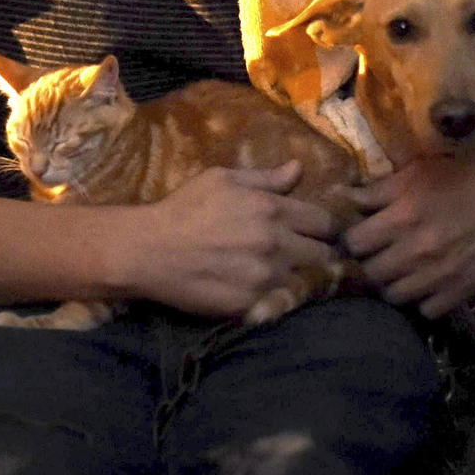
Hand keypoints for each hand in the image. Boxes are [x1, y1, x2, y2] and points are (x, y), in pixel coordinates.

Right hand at [120, 162, 342, 318]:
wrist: (148, 251)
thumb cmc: (183, 209)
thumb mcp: (221, 180)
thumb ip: (265, 178)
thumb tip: (299, 168)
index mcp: (271, 209)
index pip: (325, 222)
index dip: (323, 228)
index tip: (315, 233)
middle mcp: (275, 244)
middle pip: (323, 255)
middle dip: (318, 254)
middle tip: (306, 257)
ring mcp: (265, 278)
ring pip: (307, 282)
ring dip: (302, 279)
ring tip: (289, 276)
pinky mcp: (252, 305)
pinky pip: (282, 303)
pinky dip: (280, 299)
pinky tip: (269, 293)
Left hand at [344, 148, 474, 317]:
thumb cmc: (462, 179)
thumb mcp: (415, 174)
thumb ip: (377, 191)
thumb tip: (342, 196)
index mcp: (402, 217)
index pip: (354, 244)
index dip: (353, 240)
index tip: (359, 237)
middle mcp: (417, 251)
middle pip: (370, 274)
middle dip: (369, 263)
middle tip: (377, 255)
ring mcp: (440, 276)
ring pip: (394, 296)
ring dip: (392, 284)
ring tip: (399, 271)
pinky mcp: (461, 291)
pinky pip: (426, 310)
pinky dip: (422, 300)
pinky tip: (425, 284)